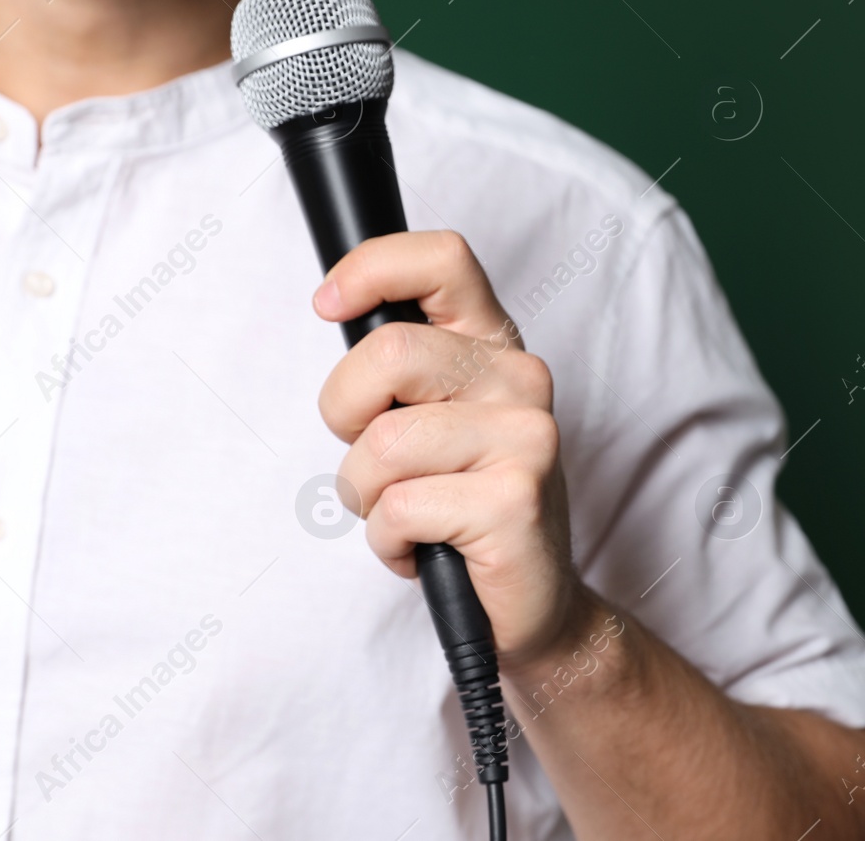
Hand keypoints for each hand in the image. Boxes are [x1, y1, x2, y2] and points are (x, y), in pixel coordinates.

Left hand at [313, 230, 585, 667]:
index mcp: (493, 344)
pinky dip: (389, 542)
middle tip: (371, 462)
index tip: (329, 305)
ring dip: (365, 497)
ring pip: (382, 445)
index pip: (442, 259)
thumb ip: (401, 367)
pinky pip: (399, 509)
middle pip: (388, 354)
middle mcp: (520, 378)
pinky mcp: (516, 501)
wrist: (536, 605)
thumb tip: (335, 307)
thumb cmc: (465, 507)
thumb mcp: (433, 420)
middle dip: (345, 415)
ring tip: (405, 516)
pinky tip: (424, 550)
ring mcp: (526, 437)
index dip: (371, 268)